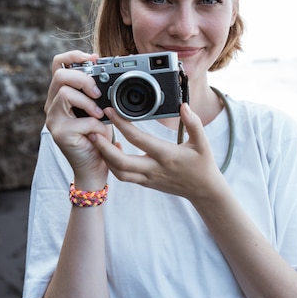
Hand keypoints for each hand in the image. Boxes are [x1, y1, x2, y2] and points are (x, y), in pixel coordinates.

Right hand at [44, 51, 112, 184]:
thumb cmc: (97, 138)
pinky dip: (96, 125)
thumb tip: (109, 72)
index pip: (58, 65)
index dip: (74, 55)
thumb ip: (97, 93)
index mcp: (60, 95)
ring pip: (65, 94)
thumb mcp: (99, 110)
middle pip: (59, 75)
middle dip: (83, 79)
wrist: (93, 168)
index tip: (94, 58)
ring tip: (100, 114)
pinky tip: (99, 133)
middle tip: (98, 92)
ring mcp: (53, 120)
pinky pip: (81, 120)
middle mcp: (52, 106)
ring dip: (88, 102)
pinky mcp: (60, 134)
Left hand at [95, 103, 222, 200]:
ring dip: (105, 157)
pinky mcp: (146, 182)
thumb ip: (194, 123)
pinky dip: (113, 164)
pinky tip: (113, 150)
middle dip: (103, 147)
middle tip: (93, 131)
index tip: (111, 112)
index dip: (122, 125)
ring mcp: (148, 178)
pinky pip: (124, 176)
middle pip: (121, 162)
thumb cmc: (202, 165)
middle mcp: (154, 169)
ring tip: (98, 140)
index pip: (139, 139)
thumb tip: (184, 106)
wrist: (203, 191)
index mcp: (166, 156)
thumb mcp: (203, 143)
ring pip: (118, 172)